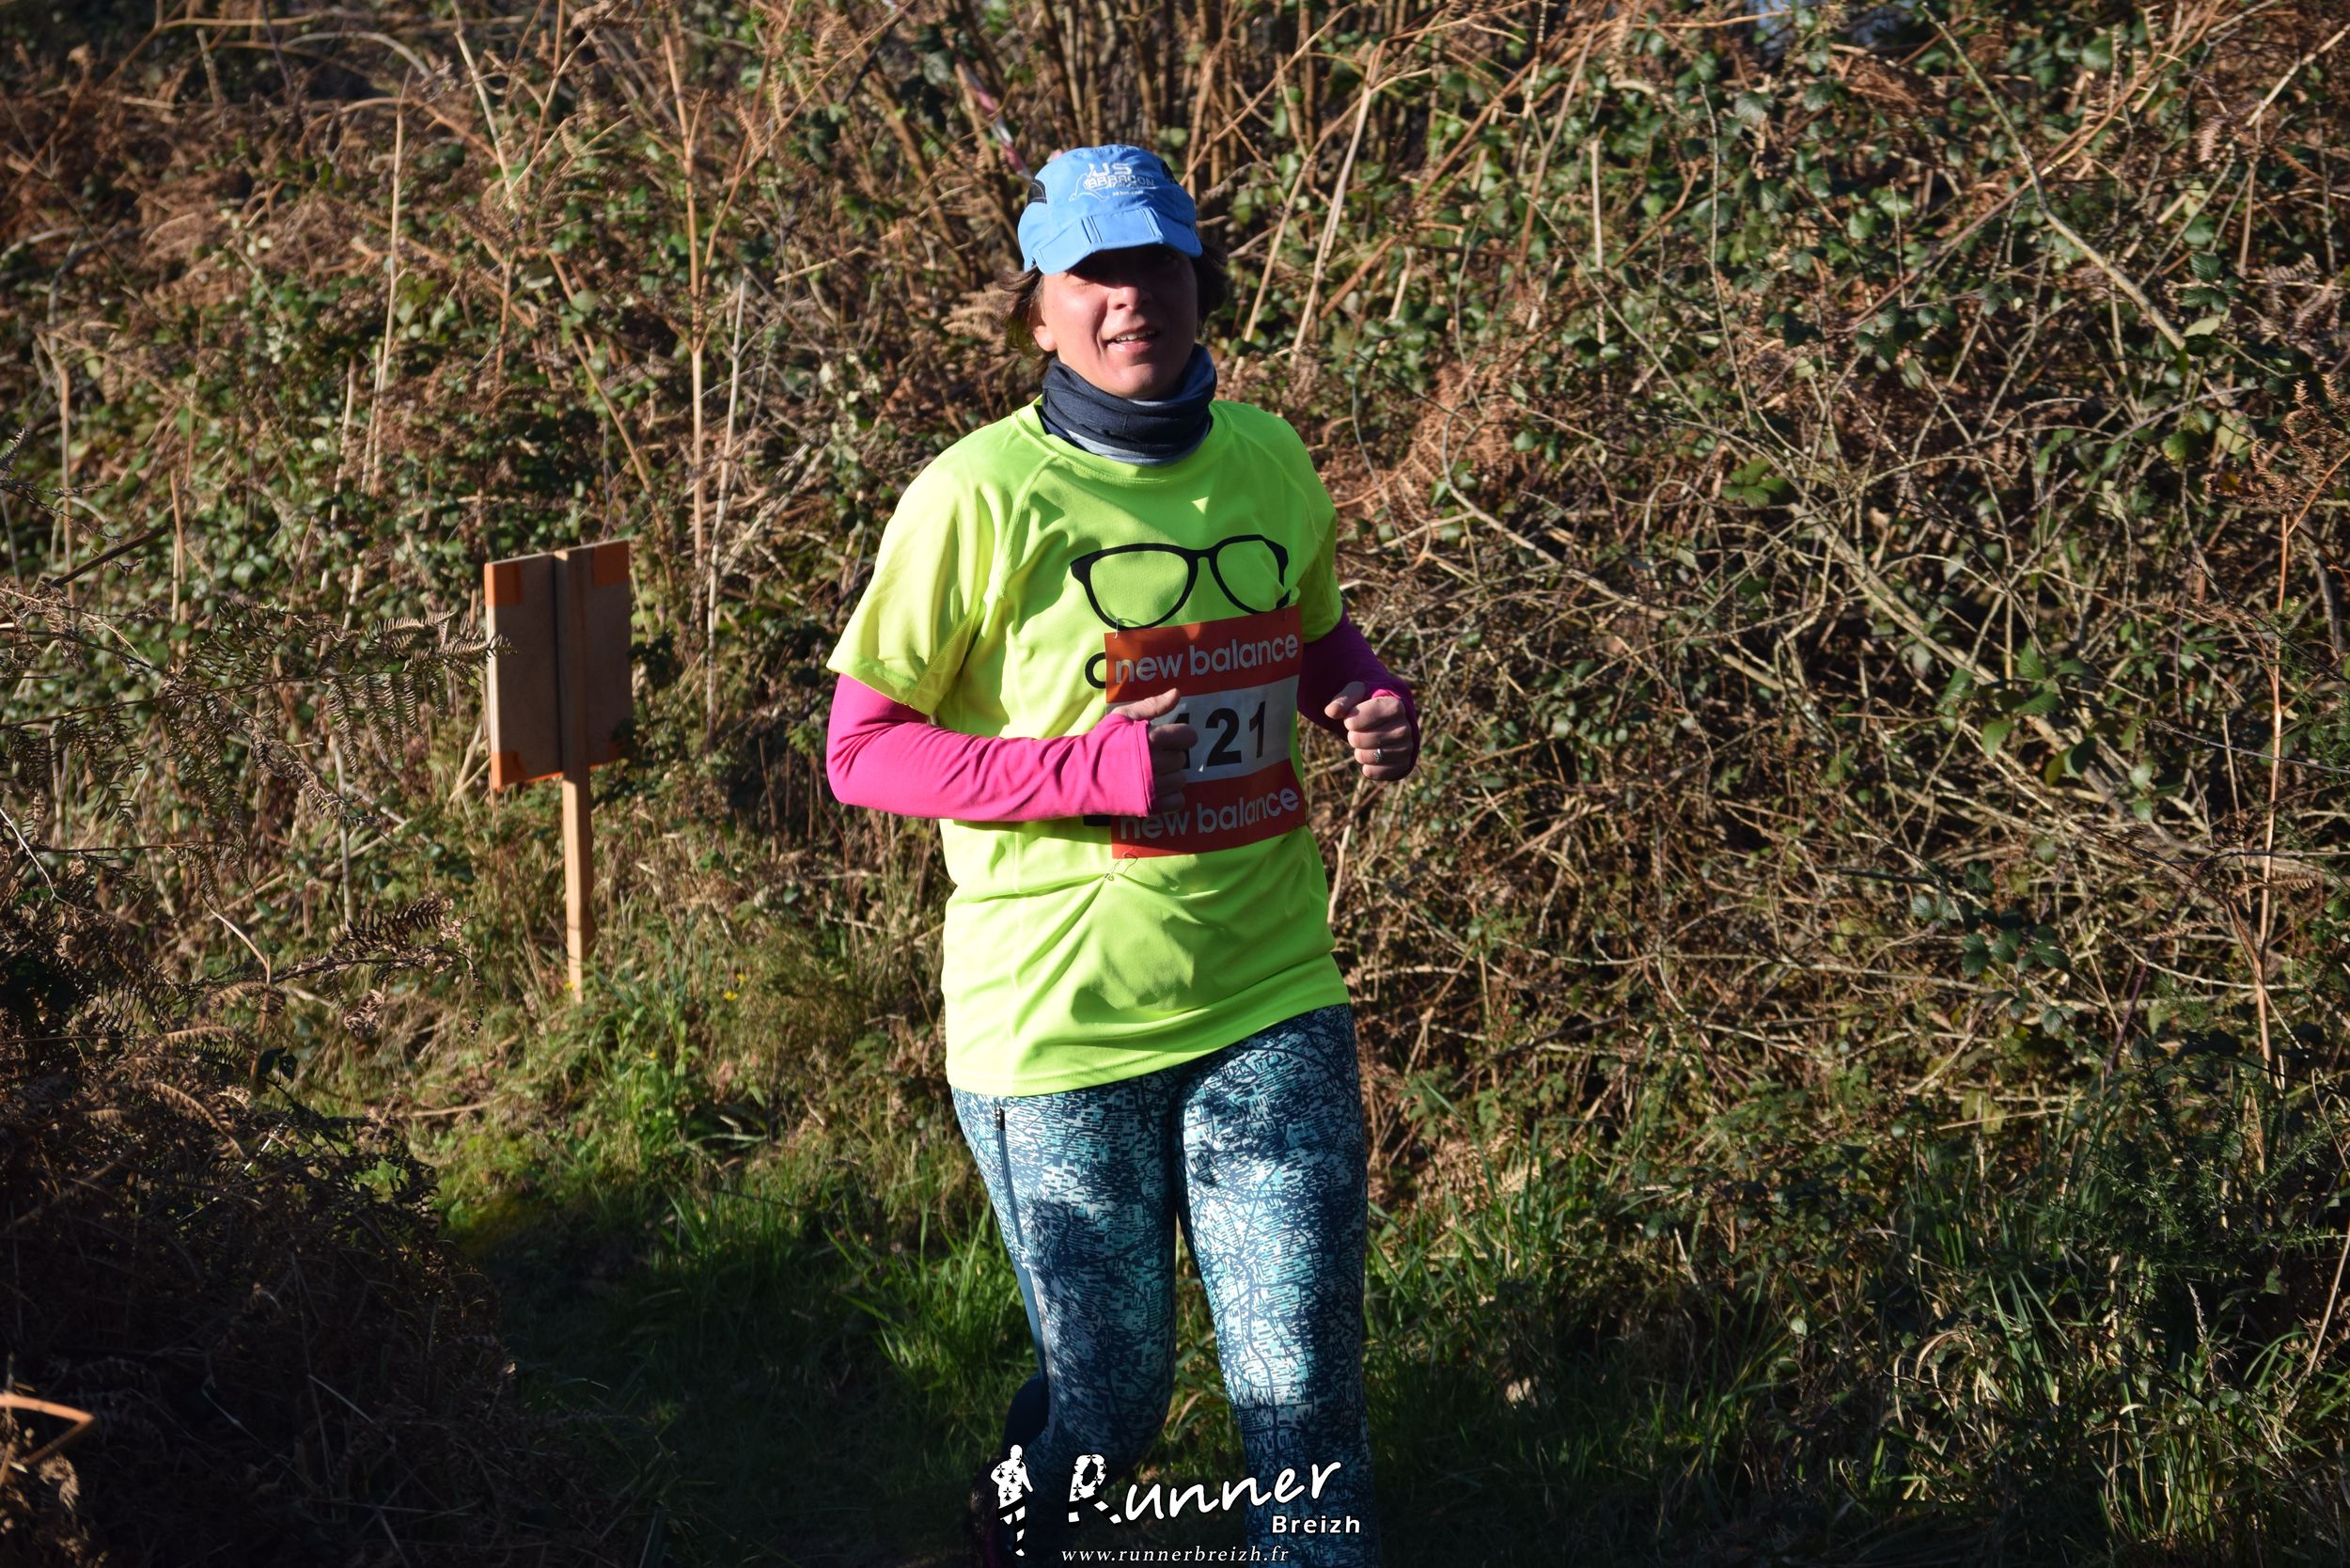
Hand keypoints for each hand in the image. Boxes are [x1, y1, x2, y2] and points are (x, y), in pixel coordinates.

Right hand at [1107, 686, 1195, 811]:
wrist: (1079, 775)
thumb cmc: (1101, 743)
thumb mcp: (1121, 717)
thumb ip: (1151, 705)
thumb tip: (1177, 693)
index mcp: (1150, 739)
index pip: (1188, 736)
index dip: (1180, 736)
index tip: (1169, 739)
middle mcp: (1154, 763)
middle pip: (1182, 758)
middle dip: (1170, 755)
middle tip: (1152, 756)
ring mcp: (1152, 787)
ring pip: (1180, 780)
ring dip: (1170, 776)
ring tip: (1151, 772)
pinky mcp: (1149, 806)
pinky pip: (1177, 801)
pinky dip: (1170, 796)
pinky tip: (1155, 789)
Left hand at [1325, 682, 1415, 781]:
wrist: (1388, 718)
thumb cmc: (1369, 702)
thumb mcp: (1357, 692)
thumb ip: (1343, 699)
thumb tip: (1331, 711)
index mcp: (1396, 705)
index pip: (1364, 718)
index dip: (1352, 720)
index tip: (1350, 719)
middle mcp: (1405, 727)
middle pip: (1364, 739)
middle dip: (1353, 737)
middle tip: (1355, 733)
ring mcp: (1406, 747)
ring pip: (1371, 757)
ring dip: (1360, 752)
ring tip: (1363, 744)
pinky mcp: (1403, 764)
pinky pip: (1377, 772)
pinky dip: (1367, 768)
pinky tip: (1368, 758)